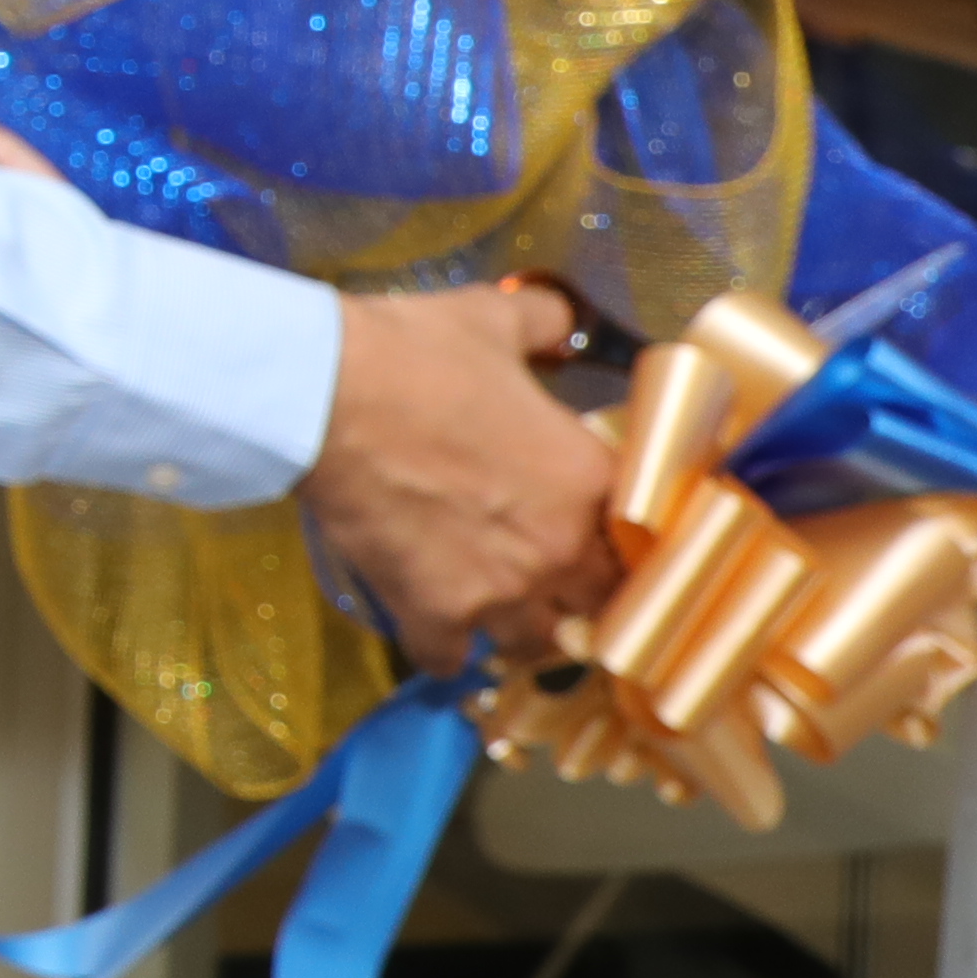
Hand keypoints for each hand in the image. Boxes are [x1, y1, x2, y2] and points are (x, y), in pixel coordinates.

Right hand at [294, 279, 619, 673]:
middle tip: (564, 580)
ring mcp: (496, 591)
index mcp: (589, 481)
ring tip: (509, 613)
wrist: (329, 395)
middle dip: (588, 598)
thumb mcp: (492, 317)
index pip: (646, 541)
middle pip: (605, 609)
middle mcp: (557, 549)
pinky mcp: (432, 613)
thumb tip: (556, 318)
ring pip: (539, 647)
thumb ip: (542, 323)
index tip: (608, 537)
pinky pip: (453, 660)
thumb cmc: (418, 354)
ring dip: (527, 632)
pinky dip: (448, 651)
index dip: (628, 542)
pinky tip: (439, 629)